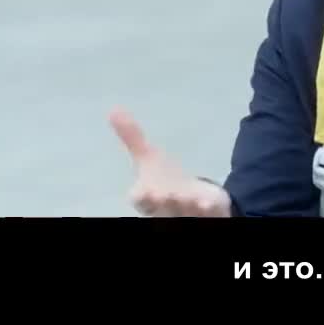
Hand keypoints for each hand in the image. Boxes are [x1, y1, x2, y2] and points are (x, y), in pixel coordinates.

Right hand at [109, 107, 231, 216]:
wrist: (190, 201)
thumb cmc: (163, 180)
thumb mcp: (147, 157)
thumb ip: (132, 137)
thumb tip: (113, 109)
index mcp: (148, 196)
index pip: (140, 199)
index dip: (143, 197)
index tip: (147, 193)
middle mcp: (165, 207)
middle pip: (164, 206)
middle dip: (165, 200)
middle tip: (166, 194)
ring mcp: (187, 213)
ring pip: (186, 212)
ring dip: (188, 205)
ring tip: (195, 201)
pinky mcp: (209, 215)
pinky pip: (209, 214)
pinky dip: (209, 209)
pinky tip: (210, 204)